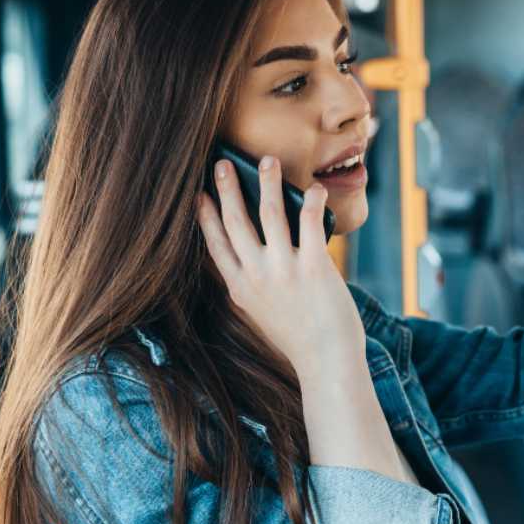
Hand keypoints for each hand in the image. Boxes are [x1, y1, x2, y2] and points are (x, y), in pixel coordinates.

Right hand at [197, 156, 363, 383]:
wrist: (326, 362)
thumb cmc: (299, 338)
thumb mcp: (262, 313)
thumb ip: (253, 284)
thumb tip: (254, 253)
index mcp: (239, 288)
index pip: (214, 244)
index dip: (205, 216)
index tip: (197, 193)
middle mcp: (256, 276)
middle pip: (235, 221)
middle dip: (226, 188)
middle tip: (221, 162)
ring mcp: (284, 270)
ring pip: (269, 214)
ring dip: (267, 183)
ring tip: (266, 160)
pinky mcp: (314, 267)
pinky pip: (309, 224)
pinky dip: (311, 202)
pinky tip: (315, 189)